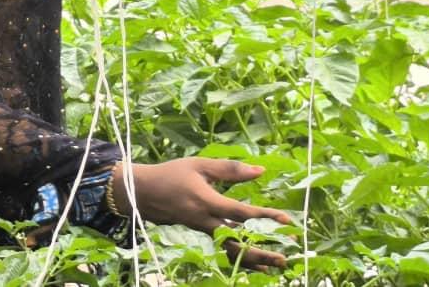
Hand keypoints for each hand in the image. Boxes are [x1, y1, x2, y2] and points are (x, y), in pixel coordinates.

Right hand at [111, 159, 291, 270]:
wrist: (142, 193)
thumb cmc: (171, 174)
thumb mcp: (199, 165)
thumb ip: (229, 169)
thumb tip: (260, 171)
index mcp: (206, 201)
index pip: (240, 212)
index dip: (264, 216)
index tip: (285, 219)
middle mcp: (205, 221)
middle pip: (237, 242)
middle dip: (263, 251)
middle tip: (286, 255)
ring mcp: (202, 230)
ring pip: (231, 251)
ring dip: (255, 259)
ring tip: (277, 264)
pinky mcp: (200, 233)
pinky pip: (223, 249)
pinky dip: (241, 257)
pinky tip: (257, 263)